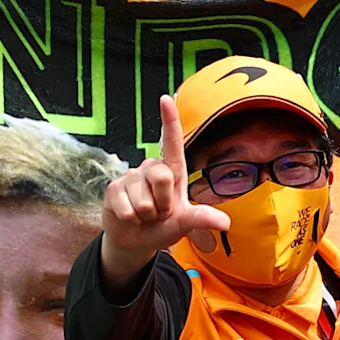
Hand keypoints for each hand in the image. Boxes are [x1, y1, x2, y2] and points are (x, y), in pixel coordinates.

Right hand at [100, 95, 233, 292]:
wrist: (136, 241)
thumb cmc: (164, 226)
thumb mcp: (185, 224)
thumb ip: (202, 219)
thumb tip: (226, 223)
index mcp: (173, 171)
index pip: (172, 142)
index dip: (169, 120)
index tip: (165, 98)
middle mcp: (151, 169)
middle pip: (163, 177)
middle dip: (163, 204)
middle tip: (160, 212)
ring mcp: (131, 177)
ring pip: (144, 200)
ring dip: (147, 216)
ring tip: (145, 215)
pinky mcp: (113, 189)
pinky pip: (127, 209)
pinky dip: (131, 219)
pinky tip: (129, 217)